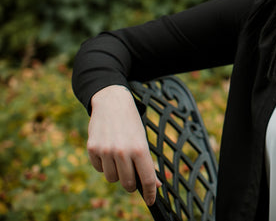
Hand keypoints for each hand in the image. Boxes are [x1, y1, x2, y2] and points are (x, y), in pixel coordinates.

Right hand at [87, 85, 161, 205]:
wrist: (112, 102)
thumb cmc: (131, 123)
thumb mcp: (143, 140)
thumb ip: (148, 163)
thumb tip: (156, 184)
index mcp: (140, 149)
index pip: (147, 178)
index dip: (151, 192)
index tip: (151, 200)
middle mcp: (123, 151)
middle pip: (128, 183)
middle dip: (132, 183)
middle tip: (132, 174)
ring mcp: (106, 151)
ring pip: (112, 178)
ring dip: (117, 173)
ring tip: (119, 157)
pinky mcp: (92, 149)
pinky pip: (99, 168)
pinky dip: (104, 164)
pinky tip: (108, 150)